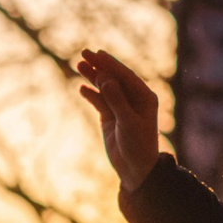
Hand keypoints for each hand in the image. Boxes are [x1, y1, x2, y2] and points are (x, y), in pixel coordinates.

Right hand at [75, 48, 162, 192]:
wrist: (135, 169)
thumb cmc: (138, 146)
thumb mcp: (128, 122)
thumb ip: (116, 99)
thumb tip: (105, 78)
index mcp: (144, 96)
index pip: (125, 75)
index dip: (109, 64)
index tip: (95, 54)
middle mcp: (133, 98)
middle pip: (114, 77)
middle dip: (99, 66)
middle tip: (83, 54)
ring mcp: (121, 107)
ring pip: (105, 88)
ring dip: (93, 78)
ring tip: (78, 66)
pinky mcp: (111, 117)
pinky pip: (100, 101)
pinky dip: (91, 95)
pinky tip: (82, 88)